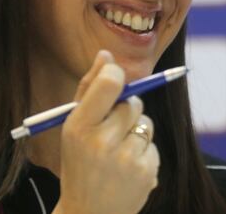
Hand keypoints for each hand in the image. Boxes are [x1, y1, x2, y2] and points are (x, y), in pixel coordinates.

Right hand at [53, 51, 159, 213]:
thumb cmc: (79, 163)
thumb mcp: (72, 128)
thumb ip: (89, 89)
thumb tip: (106, 54)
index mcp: (79, 128)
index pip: (111, 84)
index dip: (116, 74)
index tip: (115, 76)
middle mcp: (103, 142)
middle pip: (133, 102)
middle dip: (126, 109)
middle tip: (111, 127)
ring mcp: (127, 158)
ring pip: (146, 122)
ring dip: (135, 130)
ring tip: (117, 151)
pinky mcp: (147, 171)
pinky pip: (153, 144)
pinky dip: (143, 151)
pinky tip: (126, 167)